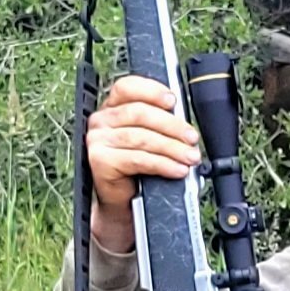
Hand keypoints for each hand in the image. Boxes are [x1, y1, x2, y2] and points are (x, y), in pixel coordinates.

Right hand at [83, 74, 200, 253]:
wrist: (122, 202)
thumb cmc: (136, 170)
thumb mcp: (148, 140)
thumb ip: (159, 125)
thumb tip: (184, 124)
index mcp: (112, 108)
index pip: (128, 88)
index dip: (151, 90)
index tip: (173, 101)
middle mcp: (101, 120)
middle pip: (139, 113)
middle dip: (172, 126)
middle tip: (192, 138)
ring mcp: (98, 140)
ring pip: (141, 137)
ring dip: (171, 148)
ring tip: (189, 158)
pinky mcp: (100, 161)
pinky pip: (137, 159)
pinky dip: (162, 164)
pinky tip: (176, 169)